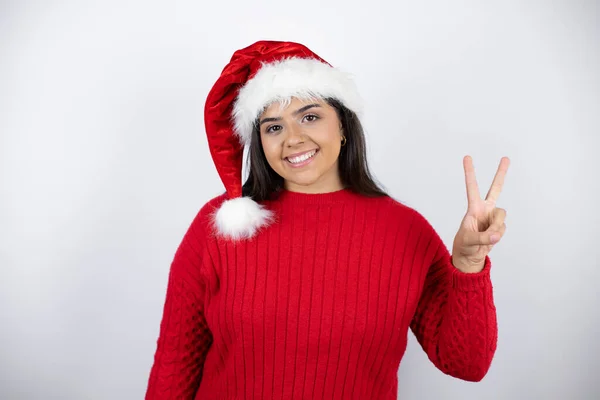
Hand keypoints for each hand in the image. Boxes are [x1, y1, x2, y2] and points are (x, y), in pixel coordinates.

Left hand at [451, 156, 509, 272]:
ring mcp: (493, 217)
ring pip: (502, 215)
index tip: (467, 157)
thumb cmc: (464, 245)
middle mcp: (485, 209)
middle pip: (496, 189)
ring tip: (486, 235)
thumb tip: (496, 234)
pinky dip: (497, 235)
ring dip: (496, 227)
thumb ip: (483, 238)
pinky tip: (490, 238)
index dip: (470, 173)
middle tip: (506, 158)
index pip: (472, 187)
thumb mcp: (469, 241)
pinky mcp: (499, 225)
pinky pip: (503, 228)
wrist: (471, 256)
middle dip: (501, 174)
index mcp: (473, 208)